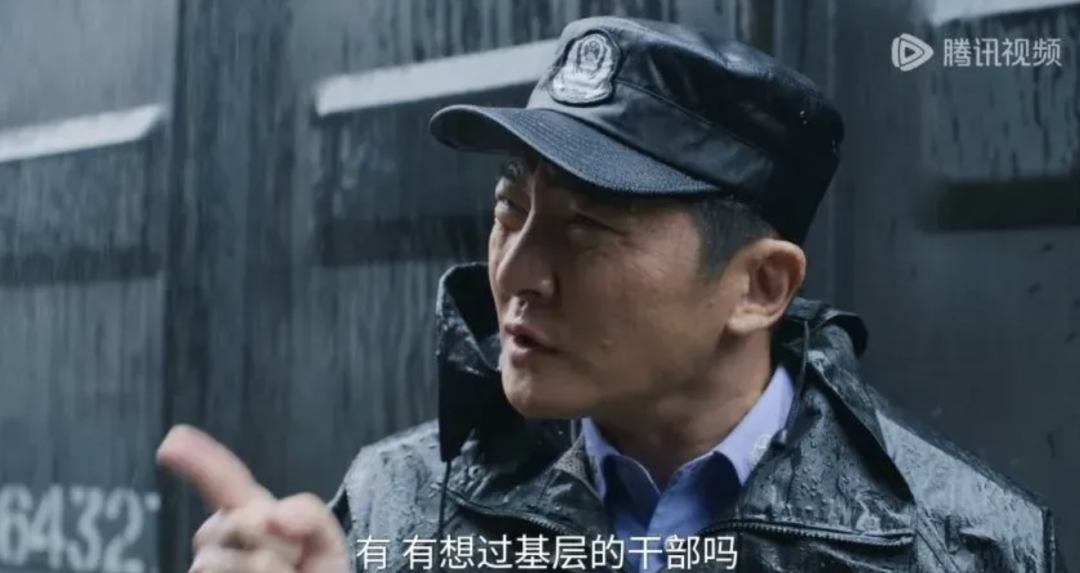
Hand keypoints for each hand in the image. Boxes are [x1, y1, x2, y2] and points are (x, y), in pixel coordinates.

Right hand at [157, 425, 348, 572]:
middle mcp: (219, 544)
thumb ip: (309, 514)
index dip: (200, 459)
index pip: (225, 482)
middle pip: (240, 521)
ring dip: (276, 569)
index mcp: (251, 519)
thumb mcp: (326, 544)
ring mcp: (207, 569)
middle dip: (278, 539)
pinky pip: (240, 572)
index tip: (174, 440)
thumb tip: (275, 515)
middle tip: (295, 562)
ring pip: (241, 561)